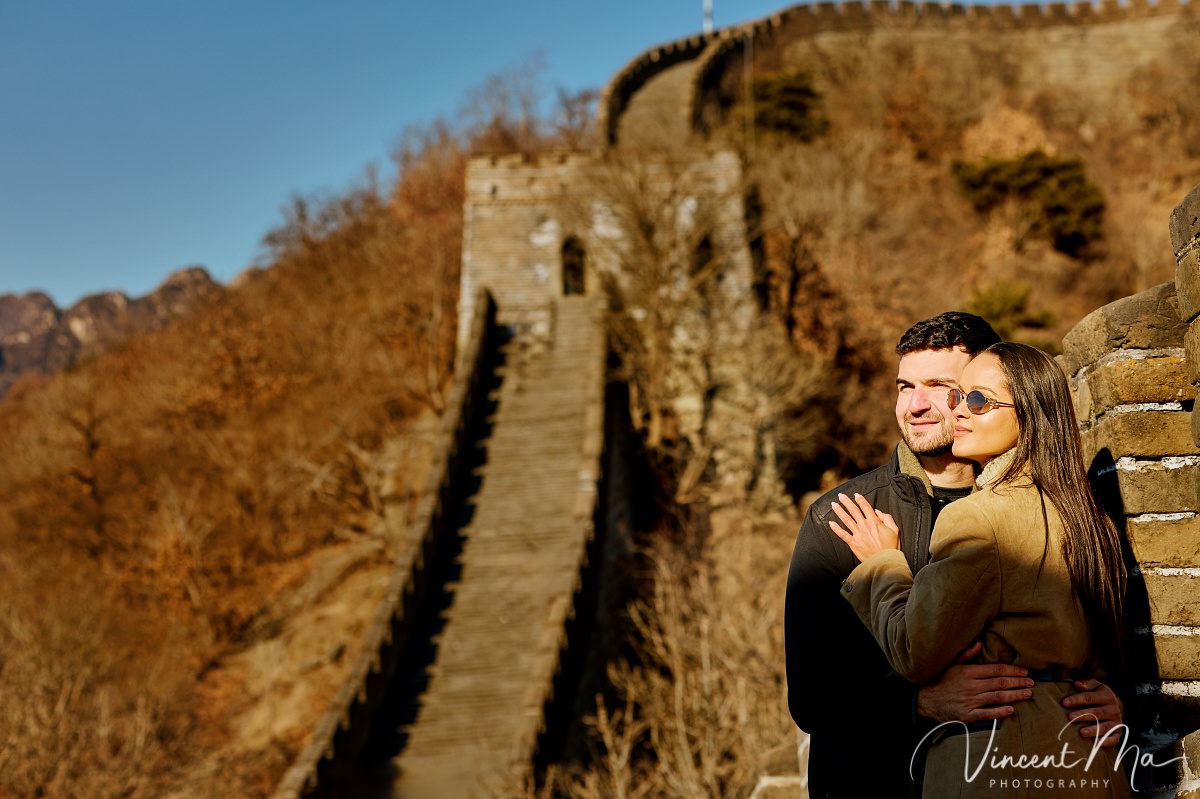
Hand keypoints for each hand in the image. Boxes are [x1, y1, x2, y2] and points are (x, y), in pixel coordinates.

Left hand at [829, 492, 899, 562]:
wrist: (885, 561)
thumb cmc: (891, 547)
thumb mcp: (895, 530)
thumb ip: (887, 518)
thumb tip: (878, 511)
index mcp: (875, 522)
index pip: (865, 507)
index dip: (860, 499)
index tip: (856, 494)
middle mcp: (865, 526)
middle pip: (854, 511)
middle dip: (846, 502)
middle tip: (840, 495)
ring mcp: (858, 534)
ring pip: (846, 520)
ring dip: (839, 511)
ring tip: (833, 504)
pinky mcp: (853, 543)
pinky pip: (842, 534)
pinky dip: (836, 528)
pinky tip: (830, 523)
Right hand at [916, 642, 1032, 722]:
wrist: (925, 701)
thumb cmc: (940, 681)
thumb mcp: (951, 664)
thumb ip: (966, 655)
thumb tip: (979, 643)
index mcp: (968, 672)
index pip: (995, 669)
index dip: (1012, 670)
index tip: (1025, 671)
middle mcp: (970, 686)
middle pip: (1000, 683)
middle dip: (1018, 682)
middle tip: (1032, 682)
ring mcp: (969, 701)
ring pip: (997, 697)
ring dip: (1015, 696)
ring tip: (1028, 694)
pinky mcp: (968, 715)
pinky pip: (988, 714)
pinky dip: (1000, 712)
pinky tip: (1011, 710)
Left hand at [1062, 679, 1124, 746]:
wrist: (1119, 706)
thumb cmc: (1100, 695)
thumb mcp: (1096, 686)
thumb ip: (1086, 684)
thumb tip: (1076, 684)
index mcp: (1107, 696)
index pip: (1089, 697)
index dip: (1077, 700)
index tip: (1064, 703)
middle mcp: (1113, 709)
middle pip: (1097, 713)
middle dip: (1083, 715)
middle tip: (1070, 718)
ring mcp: (1117, 722)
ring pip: (1105, 726)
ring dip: (1093, 730)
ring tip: (1081, 733)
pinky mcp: (1118, 732)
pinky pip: (1114, 738)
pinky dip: (1106, 741)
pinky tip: (1096, 744)